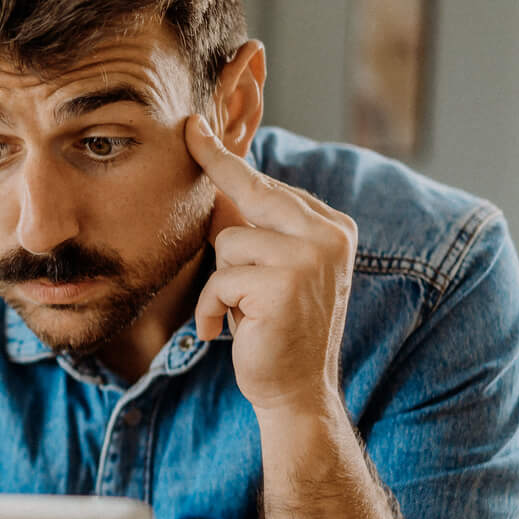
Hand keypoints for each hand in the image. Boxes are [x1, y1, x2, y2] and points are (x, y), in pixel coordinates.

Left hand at [185, 115, 356, 418]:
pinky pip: (220, 279)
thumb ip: (258, 231)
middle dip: (215, 164)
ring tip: (238, 312)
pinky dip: (211, 308)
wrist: (296, 392)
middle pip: (253, 191)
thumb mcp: (272, 272)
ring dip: (220, 282)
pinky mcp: (284, 284)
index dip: (229, 159)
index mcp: (331, 228)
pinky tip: (225, 332)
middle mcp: (328, 235)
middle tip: (188, 131)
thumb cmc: (275, 331)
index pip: (270, 185)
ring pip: (228, 242)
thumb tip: (216, 185)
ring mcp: (310, 257)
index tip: (196, 126)